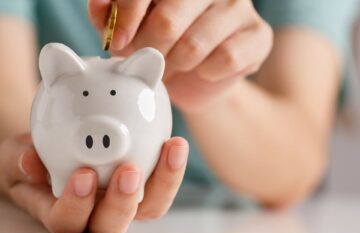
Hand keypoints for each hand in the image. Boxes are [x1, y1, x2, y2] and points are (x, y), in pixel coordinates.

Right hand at [0, 133, 188, 232]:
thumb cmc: (37, 157)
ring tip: (170, 151)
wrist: (59, 146)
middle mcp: (95, 212)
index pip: (68, 221)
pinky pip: (161, 185)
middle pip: (112, 225)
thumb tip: (30, 162)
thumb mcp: (18, 155)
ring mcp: (122, 199)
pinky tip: (174, 144)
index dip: (77, 205)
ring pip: (147, 208)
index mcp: (63, 210)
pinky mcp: (144, 184)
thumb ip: (20, 158)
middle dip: (122, 202)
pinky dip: (171, 168)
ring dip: (162, 183)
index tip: (84, 175)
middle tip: (129, 171)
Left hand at [89, 0, 272, 111]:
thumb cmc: (163, 46)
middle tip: (149, 60)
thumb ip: (111, 15)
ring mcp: (240, 6)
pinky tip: (204, 70)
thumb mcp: (129, 30)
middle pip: (168, 20)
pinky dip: (206, 73)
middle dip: (149, 51)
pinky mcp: (259, 35)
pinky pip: (225, 60)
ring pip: (194, 46)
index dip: (127, 16)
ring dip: (177, 65)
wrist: (198, 75)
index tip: (119, 44)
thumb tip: (101, 7)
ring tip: (177, 63)